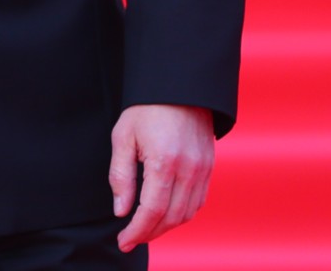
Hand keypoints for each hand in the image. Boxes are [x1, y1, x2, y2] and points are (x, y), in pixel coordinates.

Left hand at [110, 103, 213, 251]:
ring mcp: (203, 169)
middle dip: (150, 233)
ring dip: (166, 227)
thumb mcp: (123, 137)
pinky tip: (165, 213)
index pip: (152, 210)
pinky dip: (181, 214)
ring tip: (145, 229)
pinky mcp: (209, 167)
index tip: (123, 241)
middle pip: (171, 218)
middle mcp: (189, 169)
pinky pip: (198, 201)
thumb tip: (121, 210)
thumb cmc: (146, 109)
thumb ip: (121, 176)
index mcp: (165, 162)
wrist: (178, 87)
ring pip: (187, 213)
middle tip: (131, 239)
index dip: (137, 231)